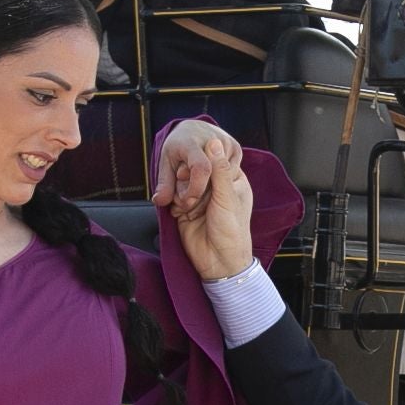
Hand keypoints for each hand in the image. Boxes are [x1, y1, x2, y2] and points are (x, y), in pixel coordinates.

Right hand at [154, 123, 255, 280]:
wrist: (219, 262)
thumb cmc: (231, 231)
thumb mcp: (227, 197)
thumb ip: (218, 170)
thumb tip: (214, 142)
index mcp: (231, 181)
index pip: (212, 160)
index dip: (203, 163)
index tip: (199, 171)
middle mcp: (214, 188)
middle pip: (194, 170)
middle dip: (190, 181)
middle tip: (195, 195)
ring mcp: (199, 199)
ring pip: (182, 183)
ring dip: (182, 193)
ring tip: (191, 208)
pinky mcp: (184, 210)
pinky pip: (173, 198)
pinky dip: (175, 203)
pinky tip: (182, 213)